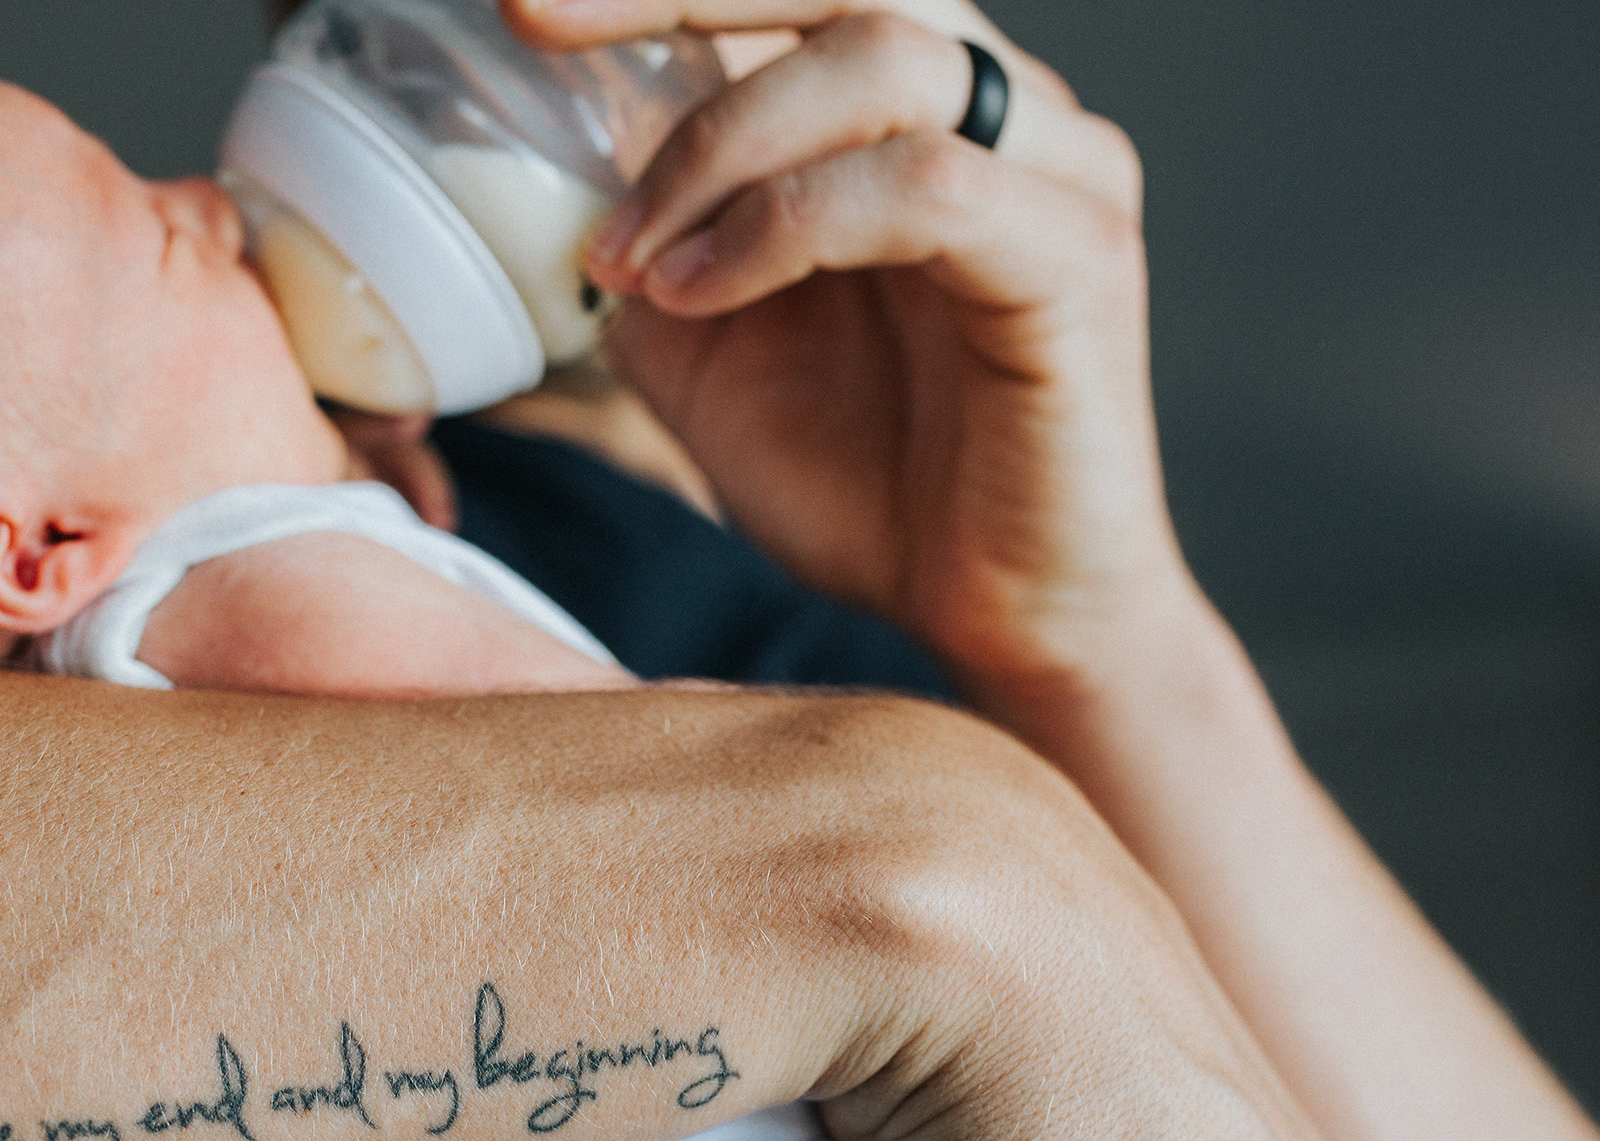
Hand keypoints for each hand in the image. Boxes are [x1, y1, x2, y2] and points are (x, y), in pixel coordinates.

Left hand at [511, 0, 1187, 709]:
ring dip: (717, 146)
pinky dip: (785, 227)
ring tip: (627, 257)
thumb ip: (648, 244)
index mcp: (916, 105)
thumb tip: (545, 174)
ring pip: (882, 54)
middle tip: (534, 19)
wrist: (997, 620)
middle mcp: (1000, 106)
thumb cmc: (870, 482)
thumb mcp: (706, 352)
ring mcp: (1057, 171)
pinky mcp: (1077, 259)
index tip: (522, 3)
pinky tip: (698, 293)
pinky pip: (925, 189)